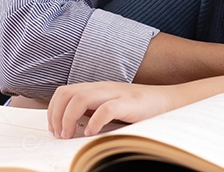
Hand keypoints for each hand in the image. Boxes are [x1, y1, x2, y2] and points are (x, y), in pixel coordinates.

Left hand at [47, 81, 182, 138]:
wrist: (170, 102)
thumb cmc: (140, 110)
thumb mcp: (111, 109)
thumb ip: (93, 113)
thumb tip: (72, 128)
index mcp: (96, 88)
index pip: (64, 92)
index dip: (53, 110)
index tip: (54, 129)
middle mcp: (103, 88)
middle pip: (67, 93)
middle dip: (56, 114)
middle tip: (60, 134)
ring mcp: (115, 93)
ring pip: (80, 98)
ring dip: (69, 118)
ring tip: (69, 135)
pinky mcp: (129, 103)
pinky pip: (105, 109)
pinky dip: (94, 122)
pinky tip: (91, 133)